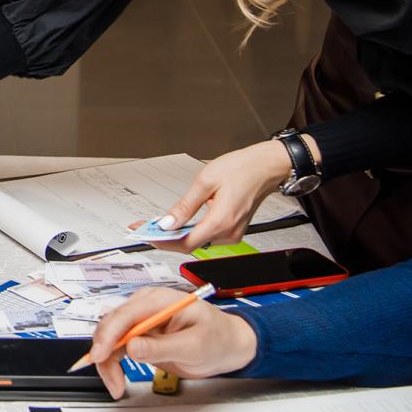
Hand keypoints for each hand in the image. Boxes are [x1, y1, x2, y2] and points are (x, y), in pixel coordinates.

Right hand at [85, 286, 257, 395]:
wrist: (227, 345)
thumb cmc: (218, 338)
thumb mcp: (194, 346)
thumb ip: (162, 347)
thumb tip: (134, 347)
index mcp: (160, 301)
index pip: (126, 314)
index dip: (109, 335)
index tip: (100, 355)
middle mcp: (146, 307)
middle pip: (112, 326)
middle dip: (104, 353)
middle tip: (112, 379)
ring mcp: (141, 321)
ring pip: (109, 339)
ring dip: (107, 362)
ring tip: (117, 385)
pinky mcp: (139, 335)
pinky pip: (117, 348)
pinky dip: (113, 364)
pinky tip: (117, 379)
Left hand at [147, 140, 294, 252]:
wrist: (266, 166)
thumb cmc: (242, 168)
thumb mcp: (205, 181)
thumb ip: (184, 206)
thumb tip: (167, 223)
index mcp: (221, 221)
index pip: (185, 243)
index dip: (163, 242)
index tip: (145, 235)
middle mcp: (229, 232)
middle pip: (190, 245)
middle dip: (166, 238)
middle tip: (145, 227)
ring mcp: (233, 233)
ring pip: (198, 242)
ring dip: (178, 235)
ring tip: (158, 225)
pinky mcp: (233, 231)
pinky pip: (207, 236)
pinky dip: (191, 231)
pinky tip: (180, 224)